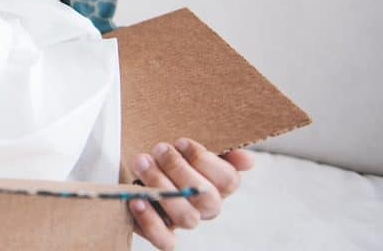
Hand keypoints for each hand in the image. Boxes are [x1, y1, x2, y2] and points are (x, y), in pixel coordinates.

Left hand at [129, 138, 254, 249]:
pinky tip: (137, 200)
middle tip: (159, 149)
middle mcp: (206, 207)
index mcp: (219, 185)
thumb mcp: (192, 149)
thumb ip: (221, 151)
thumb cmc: (171, 159)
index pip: (228, 180)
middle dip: (178, 169)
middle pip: (206, 198)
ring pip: (186, 217)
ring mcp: (184, 221)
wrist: (141, 172)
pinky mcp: (163, 234)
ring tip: (142, 163)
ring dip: (161, 187)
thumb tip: (247, 160)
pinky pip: (165, 241)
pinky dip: (151, 222)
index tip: (181, 143)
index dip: (204, 160)